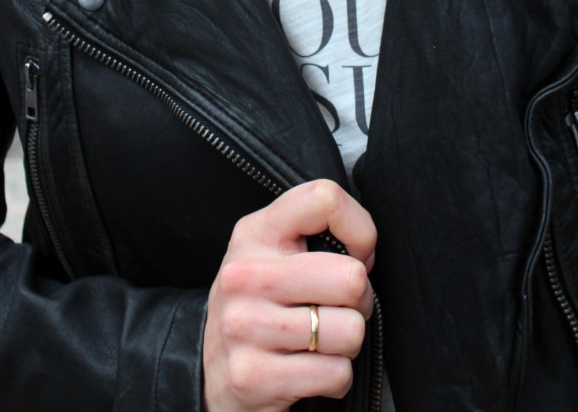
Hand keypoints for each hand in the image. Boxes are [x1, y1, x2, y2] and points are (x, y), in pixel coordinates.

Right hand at [202, 179, 375, 411]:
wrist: (211, 372)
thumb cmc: (260, 304)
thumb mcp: (274, 253)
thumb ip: (315, 235)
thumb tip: (365, 253)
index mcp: (255, 232)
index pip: (324, 199)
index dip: (359, 228)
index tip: (354, 253)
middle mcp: (244, 275)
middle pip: (350, 277)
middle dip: (359, 299)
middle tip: (336, 306)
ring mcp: (244, 326)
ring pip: (350, 331)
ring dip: (347, 342)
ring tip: (319, 339)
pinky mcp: (252, 376)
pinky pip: (336, 374)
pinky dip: (335, 377)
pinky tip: (309, 368)